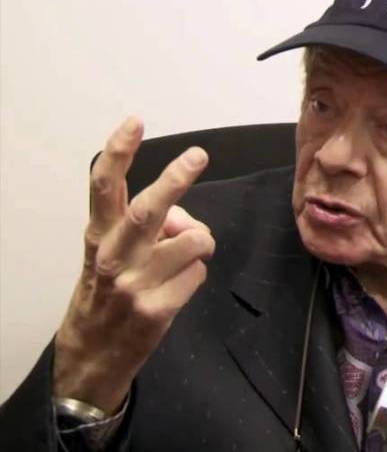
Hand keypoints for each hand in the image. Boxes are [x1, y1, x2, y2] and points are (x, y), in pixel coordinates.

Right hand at [52, 117, 213, 412]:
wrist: (91, 358)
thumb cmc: (104, 299)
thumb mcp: (108, 257)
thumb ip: (141, 227)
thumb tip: (179, 213)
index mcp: (98, 238)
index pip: (104, 187)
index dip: (118, 152)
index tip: (134, 124)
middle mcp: (113, 258)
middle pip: (149, 209)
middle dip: (176, 179)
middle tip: (197, 156)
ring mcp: (135, 285)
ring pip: (193, 240)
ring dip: (199, 244)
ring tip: (182, 260)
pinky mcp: (158, 309)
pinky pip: (199, 273)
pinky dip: (195, 276)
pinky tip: (175, 290)